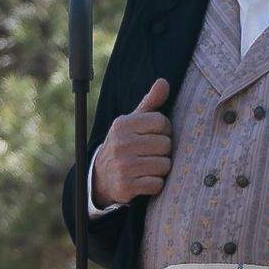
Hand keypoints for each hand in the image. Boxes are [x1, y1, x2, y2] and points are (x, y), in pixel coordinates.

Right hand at [93, 79, 172, 205]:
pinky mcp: (126, 186)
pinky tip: (144, 180)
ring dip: (161, 169)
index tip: (155, 135)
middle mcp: (121, 144)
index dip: (164, 130)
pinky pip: (157, 184)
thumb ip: (150, 103)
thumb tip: (163, 82)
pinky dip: (155, 184)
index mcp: (123, 125)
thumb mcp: (133, 122)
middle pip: (165, 144)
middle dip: (163, 151)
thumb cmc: (125, 144)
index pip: (161, 122)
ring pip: (164, 165)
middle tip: (151, 154)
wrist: (102, 176)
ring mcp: (123, 166)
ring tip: (148, 167)